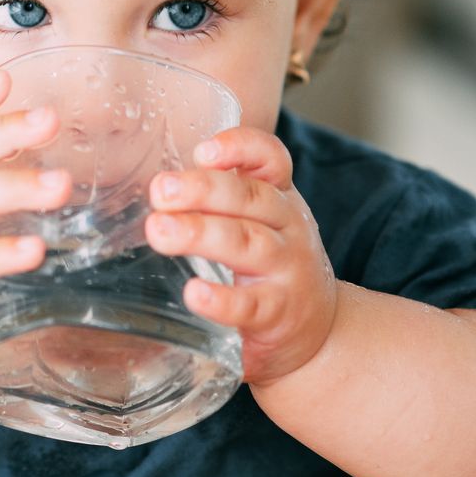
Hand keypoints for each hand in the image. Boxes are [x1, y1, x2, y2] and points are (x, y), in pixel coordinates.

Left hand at [144, 126, 336, 383]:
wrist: (318, 328)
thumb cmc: (274, 264)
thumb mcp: (261, 221)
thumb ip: (222, 197)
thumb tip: (157, 182)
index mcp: (279, 197)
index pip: (271, 159)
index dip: (240, 148)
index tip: (202, 151)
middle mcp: (288, 226)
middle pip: (250, 197)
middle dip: (202, 189)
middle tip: (160, 191)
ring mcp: (287, 269)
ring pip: (247, 243)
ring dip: (200, 234)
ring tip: (160, 231)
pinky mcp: (278, 312)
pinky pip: (250, 304)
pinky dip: (222, 300)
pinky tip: (194, 294)